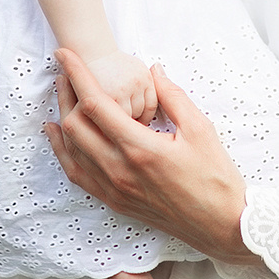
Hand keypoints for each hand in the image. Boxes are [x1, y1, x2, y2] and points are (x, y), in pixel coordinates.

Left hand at [43, 50, 259, 264]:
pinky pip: (78, 174)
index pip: (95, 104)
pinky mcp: (114, 201)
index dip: (77, 75)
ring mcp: (114, 189)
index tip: (65, 54)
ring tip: (64, 94)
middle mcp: (120, 170)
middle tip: (66, 71)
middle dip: (66, 93)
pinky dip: (63, 151)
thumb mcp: (200, 129)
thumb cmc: (215, 176)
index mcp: (140, 148)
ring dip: (63, 118)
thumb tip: (154, 69)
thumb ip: (173, 96)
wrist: (219, 224)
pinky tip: (59, 134)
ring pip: (72, 149)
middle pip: (75, 125)